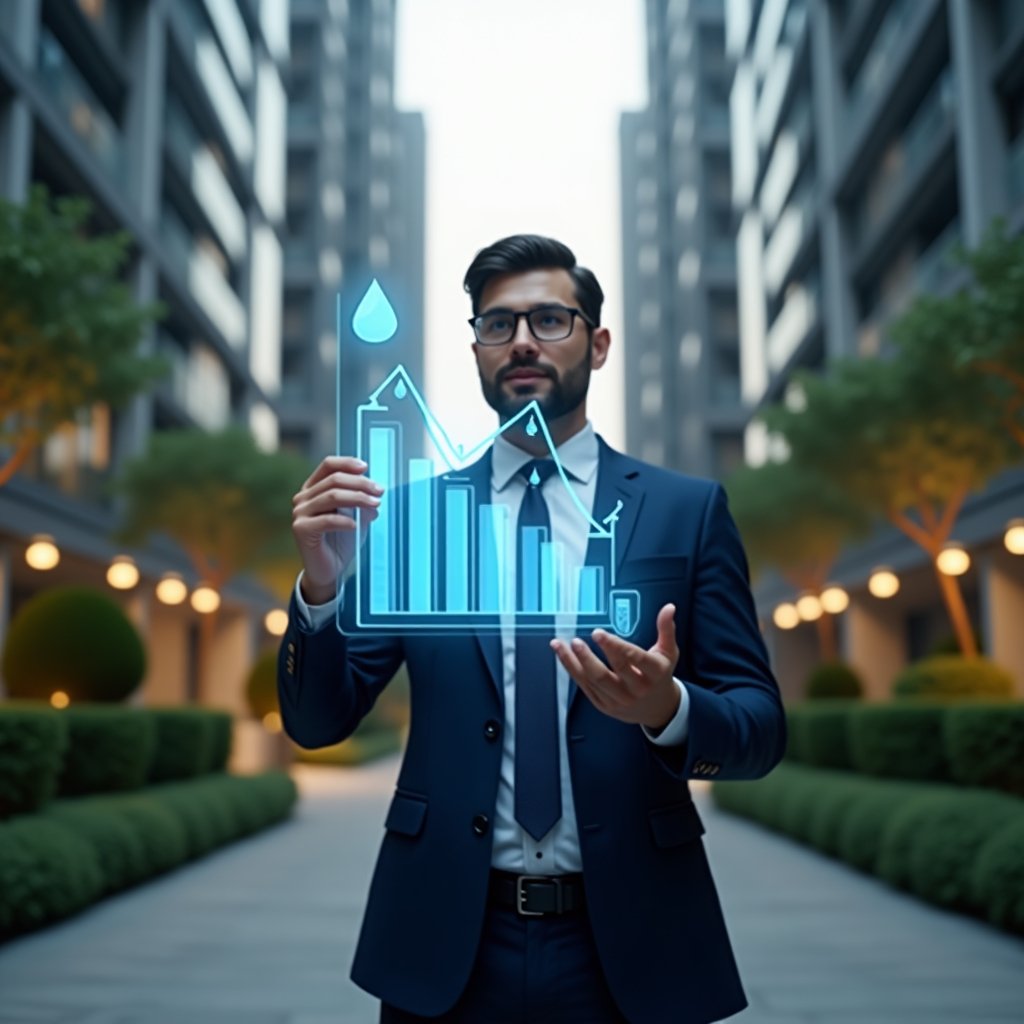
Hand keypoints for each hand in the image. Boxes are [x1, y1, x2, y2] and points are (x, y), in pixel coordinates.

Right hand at [291, 456, 382, 602]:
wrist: (329, 570)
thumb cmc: (342, 540)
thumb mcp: (356, 516)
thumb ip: (362, 501)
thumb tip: (376, 491)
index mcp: (313, 488)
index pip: (328, 465)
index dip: (347, 463)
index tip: (367, 468)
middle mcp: (303, 497)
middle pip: (334, 480)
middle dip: (361, 484)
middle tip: (379, 492)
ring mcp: (299, 513)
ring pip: (332, 496)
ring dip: (358, 499)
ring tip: (375, 505)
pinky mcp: (301, 529)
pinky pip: (327, 519)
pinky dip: (345, 520)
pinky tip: (356, 525)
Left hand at [550, 603, 680, 729]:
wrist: (657, 709)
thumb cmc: (660, 675)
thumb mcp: (668, 653)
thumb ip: (666, 629)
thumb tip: (669, 608)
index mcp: (654, 674)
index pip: (634, 659)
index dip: (615, 646)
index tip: (598, 634)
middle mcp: (636, 689)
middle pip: (611, 673)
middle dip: (591, 656)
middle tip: (578, 640)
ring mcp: (619, 700)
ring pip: (594, 680)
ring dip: (576, 662)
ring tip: (562, 644)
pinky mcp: (604, 705)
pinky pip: (585, 686)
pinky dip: (572, 669)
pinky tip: (563, 654)